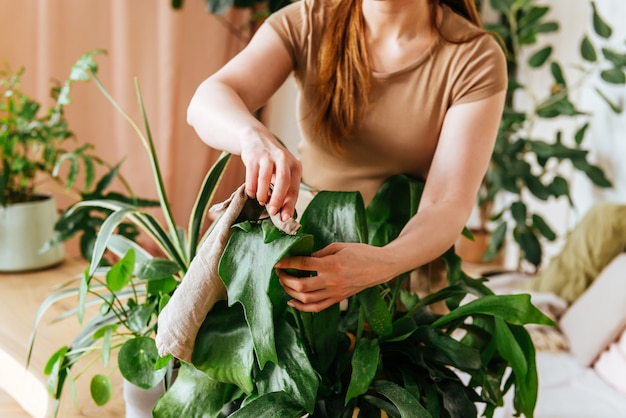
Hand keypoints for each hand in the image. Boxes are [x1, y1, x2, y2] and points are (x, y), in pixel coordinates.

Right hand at [240, 132, 300, 220]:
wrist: (257, 139)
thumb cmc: (272, 163)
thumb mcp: (282, 173)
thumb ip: (284, 191)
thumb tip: (283, 215)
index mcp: (295, 166)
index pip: (294, 188)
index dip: (289, 205)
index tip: (284, 218)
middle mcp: (283, 159)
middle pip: (283, 180)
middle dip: (278, 199)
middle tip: (272, 211)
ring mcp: (268, 156)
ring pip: (265, 178)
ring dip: (262, 194)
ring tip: (261, 201)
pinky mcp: (253, 156)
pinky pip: (251, 175)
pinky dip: (251, 188)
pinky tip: (252, 193)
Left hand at [275, 242, 395, 311]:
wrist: (381, 267)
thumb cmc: (362, 253)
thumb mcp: (340, 246)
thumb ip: (321, 253)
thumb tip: (304, 258)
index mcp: (332, 265)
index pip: (304, 264)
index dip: (287, 262)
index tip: (277, 260)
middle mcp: (332, 281)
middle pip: (301, 286)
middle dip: (285, 279)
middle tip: (279, 272)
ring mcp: (335, 293)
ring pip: (306, 299)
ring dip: (291, 292)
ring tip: (284, 283)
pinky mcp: (338, 299)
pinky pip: (316, 308)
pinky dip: (301, 307)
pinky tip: (292, 301)